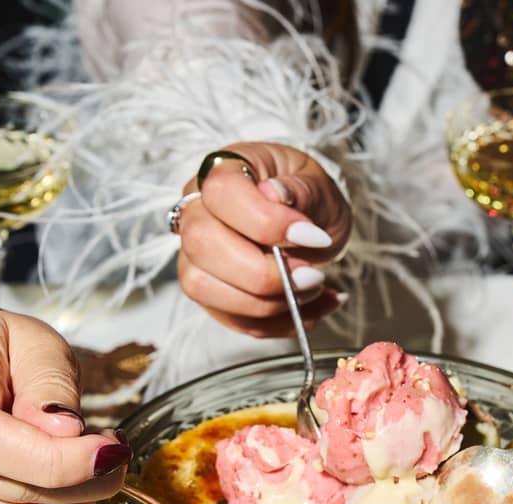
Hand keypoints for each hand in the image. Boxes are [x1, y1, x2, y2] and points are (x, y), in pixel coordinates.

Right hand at [174, 142, 349, 336]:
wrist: (308, 226)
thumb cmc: (307, 198)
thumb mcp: (319, 184)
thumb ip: (302, 189)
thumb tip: (275, 194)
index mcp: (223, 170)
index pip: (223, 193)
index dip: (266, 222)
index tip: (313, 237)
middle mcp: (195, 210)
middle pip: (202, 244)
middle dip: (262, 273)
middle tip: (311, 276)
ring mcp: (194, 254)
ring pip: (203, 288)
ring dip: (266, 304)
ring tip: (312, 290)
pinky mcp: (207, 291)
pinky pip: (230, 319)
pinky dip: (277, 324)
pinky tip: (311, 309)